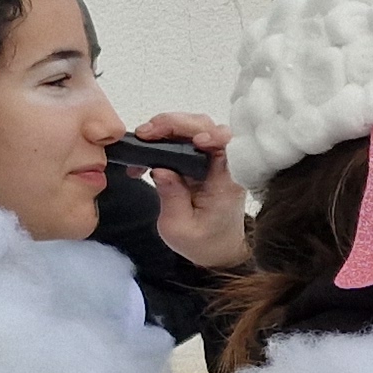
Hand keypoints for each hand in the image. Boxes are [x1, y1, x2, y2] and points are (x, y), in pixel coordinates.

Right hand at [127, 111, 248, 268]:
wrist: (217, 248)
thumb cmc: (204, 242)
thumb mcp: (180, 229)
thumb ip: (171, 198)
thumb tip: (160, 169)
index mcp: (227, 182)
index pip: (228, 148)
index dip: (214, 136)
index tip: (196, 140)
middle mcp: (224, 165)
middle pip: (206, 128)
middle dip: (175, 124)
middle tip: (146, 133)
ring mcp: (213, 159)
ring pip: (195, 127)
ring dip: (168, 127)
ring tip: (144, 138)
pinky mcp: (201, 158)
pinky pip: (186, 137)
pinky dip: (166, 137)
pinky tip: (147, 150)